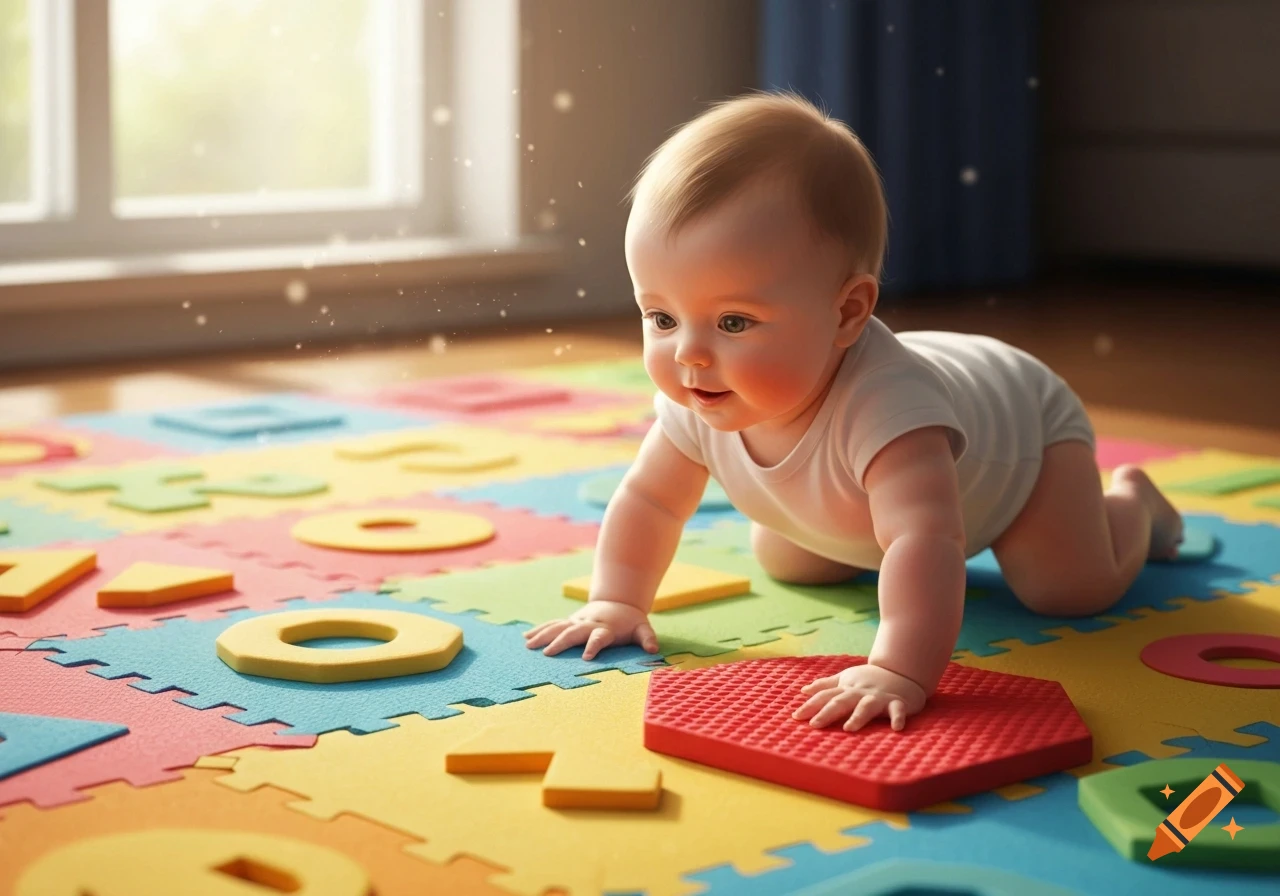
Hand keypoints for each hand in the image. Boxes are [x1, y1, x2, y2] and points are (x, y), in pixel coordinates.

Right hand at [522, 600, 658, 659]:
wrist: (618, 600)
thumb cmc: (630, 621)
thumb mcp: (642, 628)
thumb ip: (647, 638)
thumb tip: (654, 650)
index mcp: (606, 628)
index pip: (599, 636)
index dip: (593, 645)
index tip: (586, 658)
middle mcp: (588, 623)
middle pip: (573, 632)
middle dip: (560, 642)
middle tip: (547, 654)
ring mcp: (577, 621)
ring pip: (558, 627)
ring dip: (544, 635)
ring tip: (529, 646)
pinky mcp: (570, 622)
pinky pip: (553, 625)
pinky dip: (539, 630)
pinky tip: (526, 638)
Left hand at [792, 663, 927, 731]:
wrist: (901, 671)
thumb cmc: (869, 679)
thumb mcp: (846, 679)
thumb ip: (825, 686)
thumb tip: (803, 690)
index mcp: (847, 688)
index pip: (825, 696)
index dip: (810, 705)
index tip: (796, 717)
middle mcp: (860, 692)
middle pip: (841, 701)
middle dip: (827, 712)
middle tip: (814, 725)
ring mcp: (879, 697)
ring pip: (867, 706)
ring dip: (858, 716)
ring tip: (848, 728)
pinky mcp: (898, 703)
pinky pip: (898, 711)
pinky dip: (898, 718)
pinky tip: (896, 729)